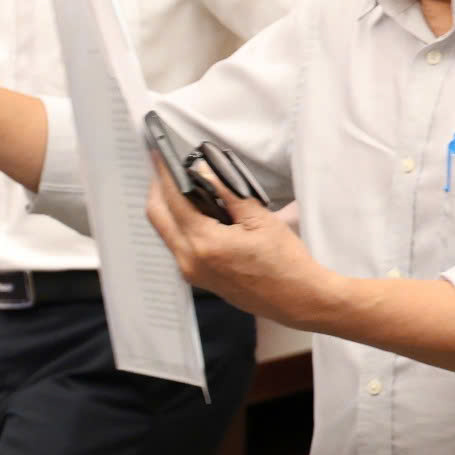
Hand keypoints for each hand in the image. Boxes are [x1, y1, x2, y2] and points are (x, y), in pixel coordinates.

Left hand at [143, 160, 333, 326]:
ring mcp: (191, 272)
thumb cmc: (285, 261)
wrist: (297, 300)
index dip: (164, 173)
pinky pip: (177, 245)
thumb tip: (203, 169)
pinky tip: (193, 210)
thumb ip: (227, 192)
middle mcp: (189, 260)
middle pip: (157, 217)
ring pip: (165, 231)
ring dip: (167, 207)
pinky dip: (178, 224)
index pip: (173, 199)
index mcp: (204, 243)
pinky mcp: (197, 278)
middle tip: (165, 167)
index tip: (160, 154)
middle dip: (158, 189)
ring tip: (180, 184)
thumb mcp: (258, 219)